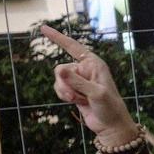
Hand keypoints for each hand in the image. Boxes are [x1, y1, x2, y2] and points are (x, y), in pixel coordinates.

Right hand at [40, 25, 136, 142]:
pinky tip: (77, 102)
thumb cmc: (109, 107)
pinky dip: (64, 96)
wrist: (110, 125)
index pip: (73, 47)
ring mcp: (78, 80)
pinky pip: (59, 89)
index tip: (43, 28)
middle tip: (77, 96)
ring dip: (65, 92)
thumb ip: (76, 81)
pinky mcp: (73, 90)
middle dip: (65, 84)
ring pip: (58, 80)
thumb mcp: (95, 93)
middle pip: (61, 69)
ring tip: (80, 100)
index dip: (58, 38)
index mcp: (94, 63)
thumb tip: (58, 69)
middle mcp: (85, 69)